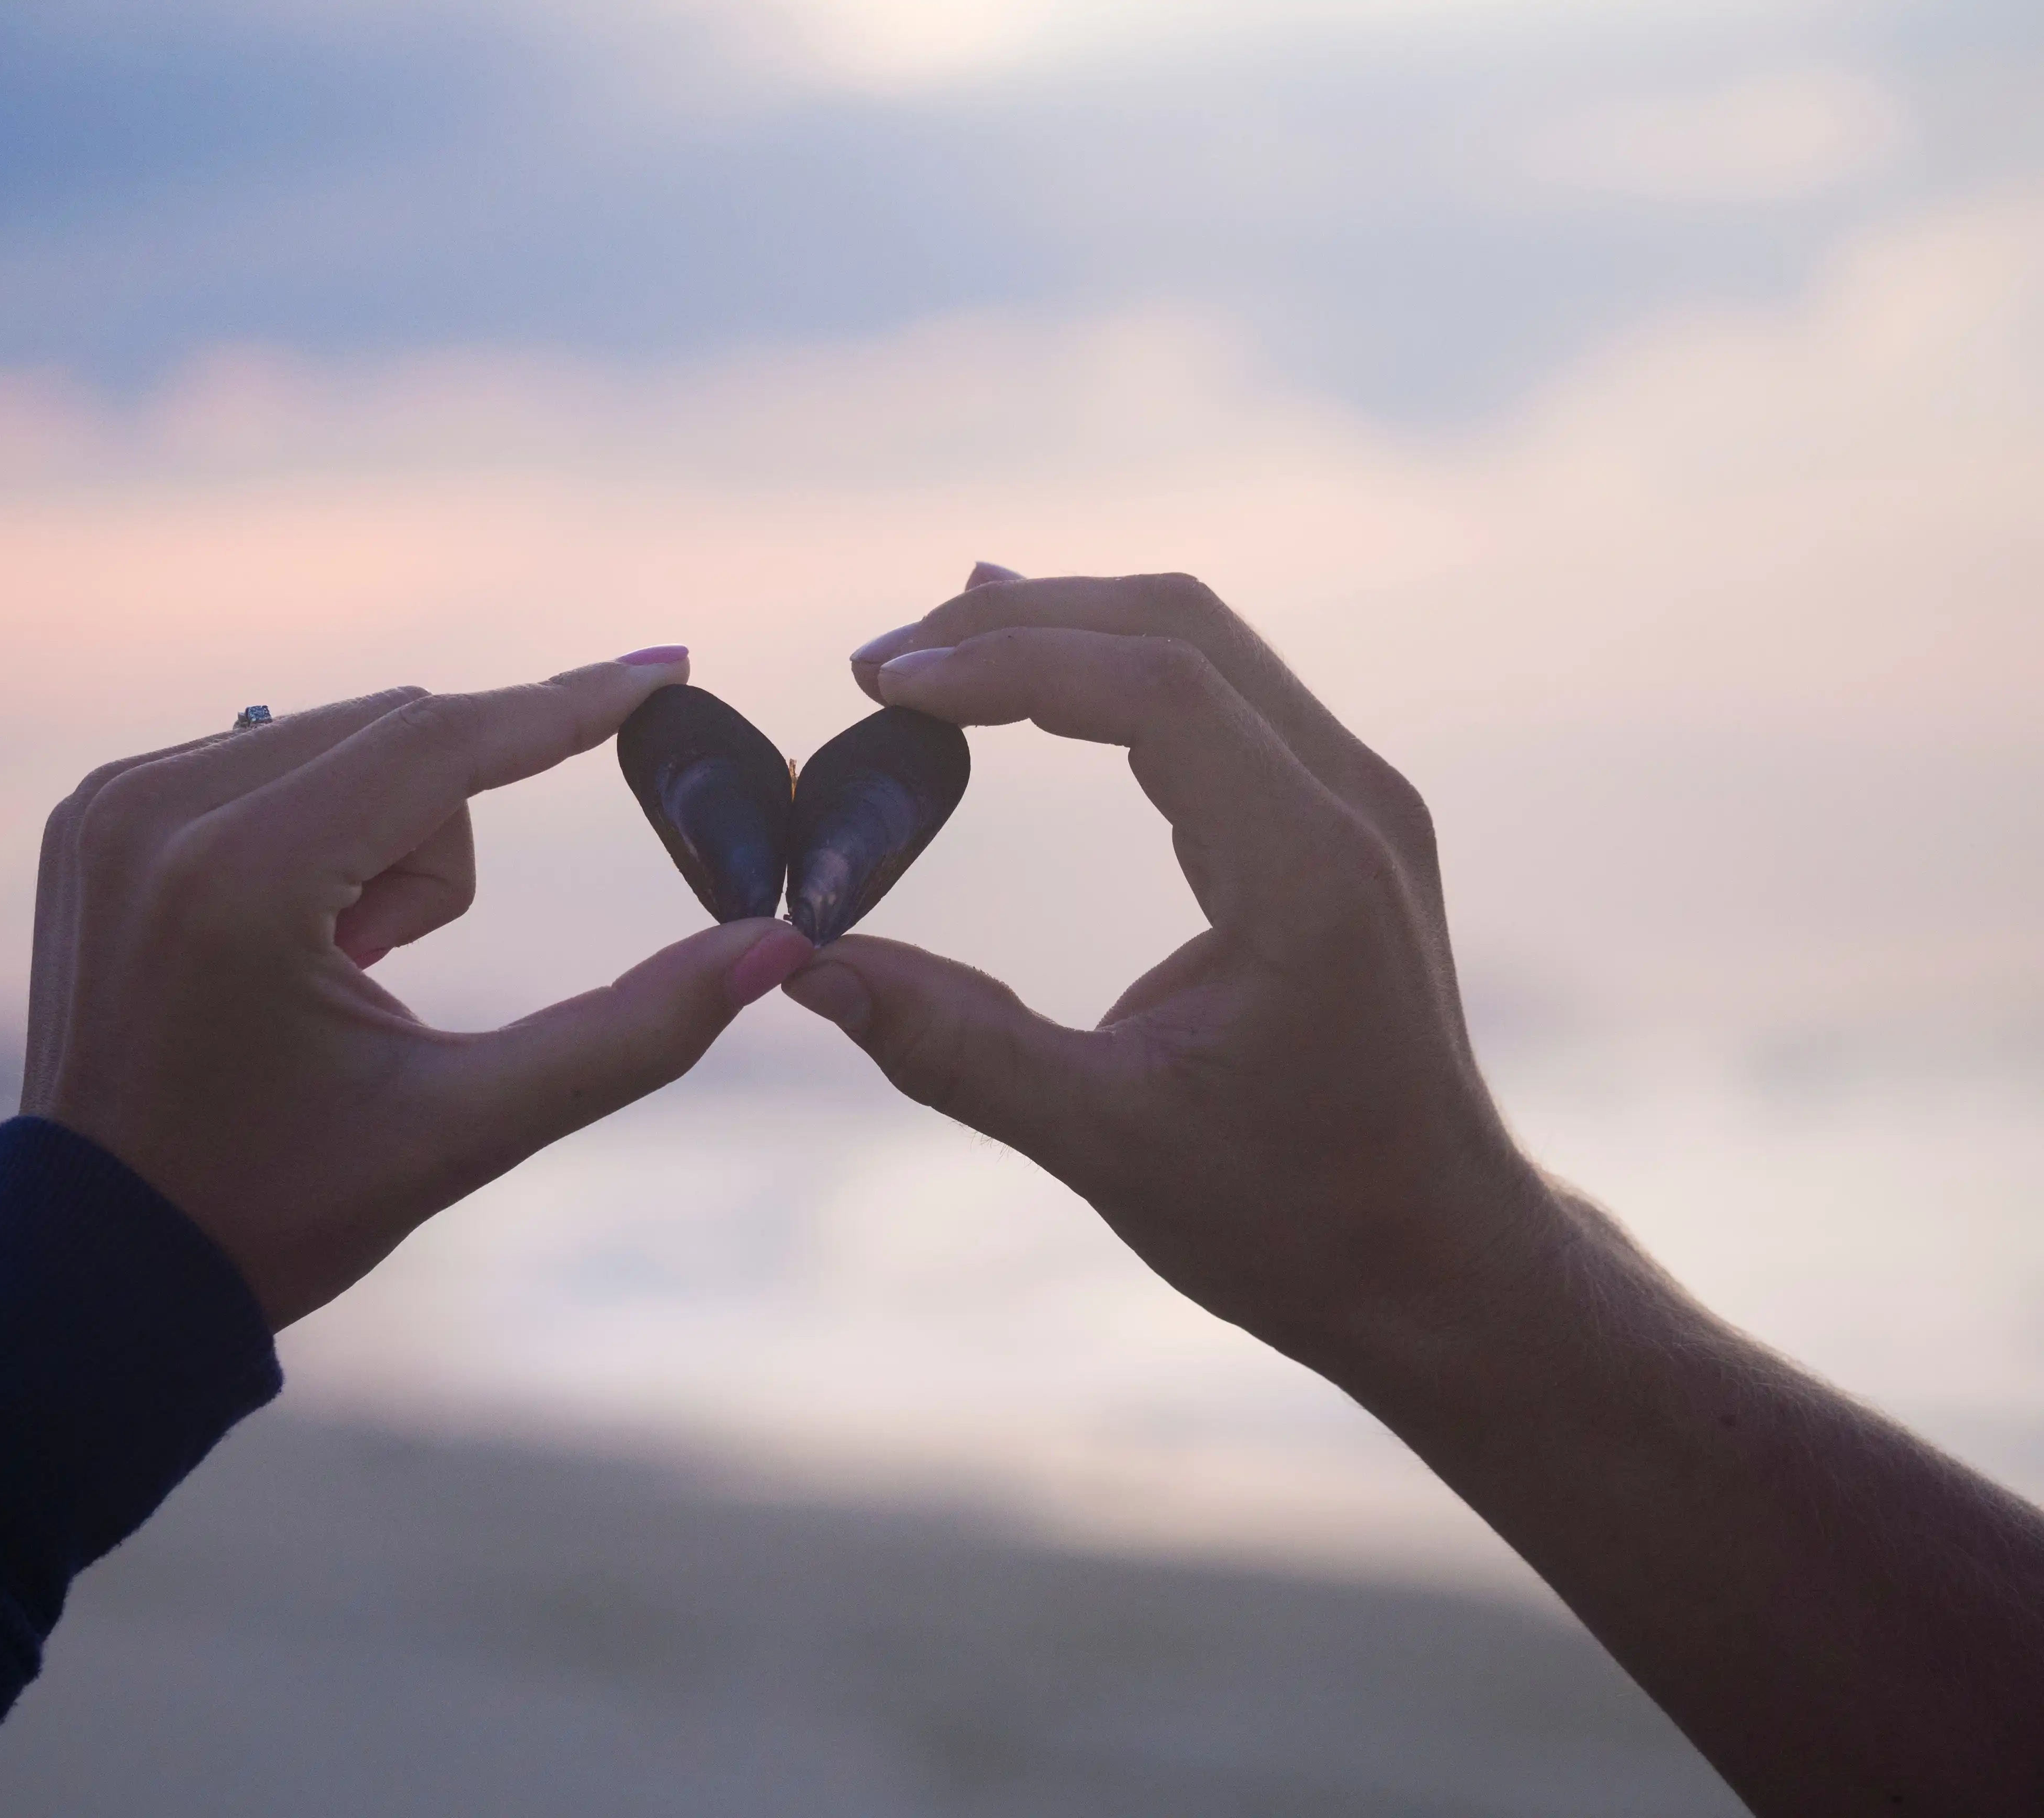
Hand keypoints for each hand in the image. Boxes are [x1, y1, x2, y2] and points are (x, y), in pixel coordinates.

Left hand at [24, 657, 815, 1328]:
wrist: (101, 1262)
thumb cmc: (281, 1205)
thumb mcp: (469, 1130)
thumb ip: (633, 1033)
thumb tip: (778, 947)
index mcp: (240, 882)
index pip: (441, 740)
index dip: (570, 705)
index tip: (669, 668)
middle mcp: (157, 809)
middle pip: (401, 734)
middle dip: (440, 848)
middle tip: (381, 973)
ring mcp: (110, 803)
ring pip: (344, 739)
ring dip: (380, 839)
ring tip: (329, 972)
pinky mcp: (94, 811)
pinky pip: (270, 756)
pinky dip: (315, 832)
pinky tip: (280, 946)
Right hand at [796, 568, 1559, 1373]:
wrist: (1438, 1261)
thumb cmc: (1293, 1217)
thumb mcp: (1106, 1143)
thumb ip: (953, 1047)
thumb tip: (800, 967)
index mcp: (1311, 873)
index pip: (1156, 686)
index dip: (1008, 661)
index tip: (883, 684)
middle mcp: (1354, 807)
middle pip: (1180, 627)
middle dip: (1021, 620)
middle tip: (880, 662)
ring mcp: (1360, 806)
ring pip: (1205, 646)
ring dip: (1067, 632)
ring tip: (932, 650)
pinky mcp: (1342, 827)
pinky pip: (1223, 699)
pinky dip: (1117, 675)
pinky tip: (1038, 681)